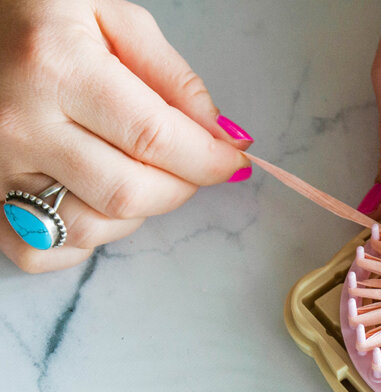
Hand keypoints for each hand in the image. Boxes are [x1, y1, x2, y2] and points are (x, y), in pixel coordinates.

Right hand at [0, 0, 253, 271]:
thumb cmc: (44, 17)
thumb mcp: (116, 19)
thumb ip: (175, 80)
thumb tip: (223, 137)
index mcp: (57, 67)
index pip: (155, 139)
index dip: (208, 159)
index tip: (233, 160)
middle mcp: (20, 124)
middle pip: (129, 193)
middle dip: (180, 186)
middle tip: (189, 164)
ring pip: (90, 228)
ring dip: (135, 212)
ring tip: (135, 172)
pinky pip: (41, 252)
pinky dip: (81, 241)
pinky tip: (92, 201)